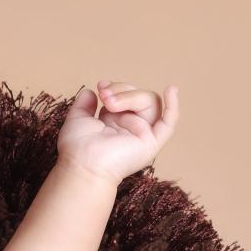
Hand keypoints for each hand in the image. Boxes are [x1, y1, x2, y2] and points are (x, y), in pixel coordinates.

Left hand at [57, 80, 178, 184]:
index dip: (117, 86)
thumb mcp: (78, 119)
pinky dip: (173, 106)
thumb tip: (90, 91)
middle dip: (122, 90)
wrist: (82, 164)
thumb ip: (83, 105)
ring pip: (150, 103)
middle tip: (104, 96)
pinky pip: (169, 123)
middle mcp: (132, 128)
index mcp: (117, 122)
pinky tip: (172, 89)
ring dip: (131, 96)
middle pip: (140, 96)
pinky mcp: (151, 143)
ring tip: (109, 103)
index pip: (127, 95)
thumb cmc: (77, 148)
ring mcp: (143, 135)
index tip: (101, 86)